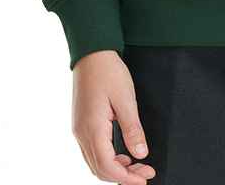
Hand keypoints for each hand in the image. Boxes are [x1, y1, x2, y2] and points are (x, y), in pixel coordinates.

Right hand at [72, 50, 156, 181]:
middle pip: (100, 169)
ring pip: (94, 162)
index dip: (126, 177)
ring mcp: (79, 129)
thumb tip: (140, 154)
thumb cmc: (108, 71)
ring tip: (136, 164)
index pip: (108, 166)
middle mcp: (82, 133)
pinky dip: (107, 158)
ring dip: (115, 168)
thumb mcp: (126, 99)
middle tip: (145, 172)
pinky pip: (92, 151)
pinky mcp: (81, 123)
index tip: (144, 178)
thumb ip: (132, 129)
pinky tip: (122, 153)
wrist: (91, 52)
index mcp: (92, 129)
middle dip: (123, 175)